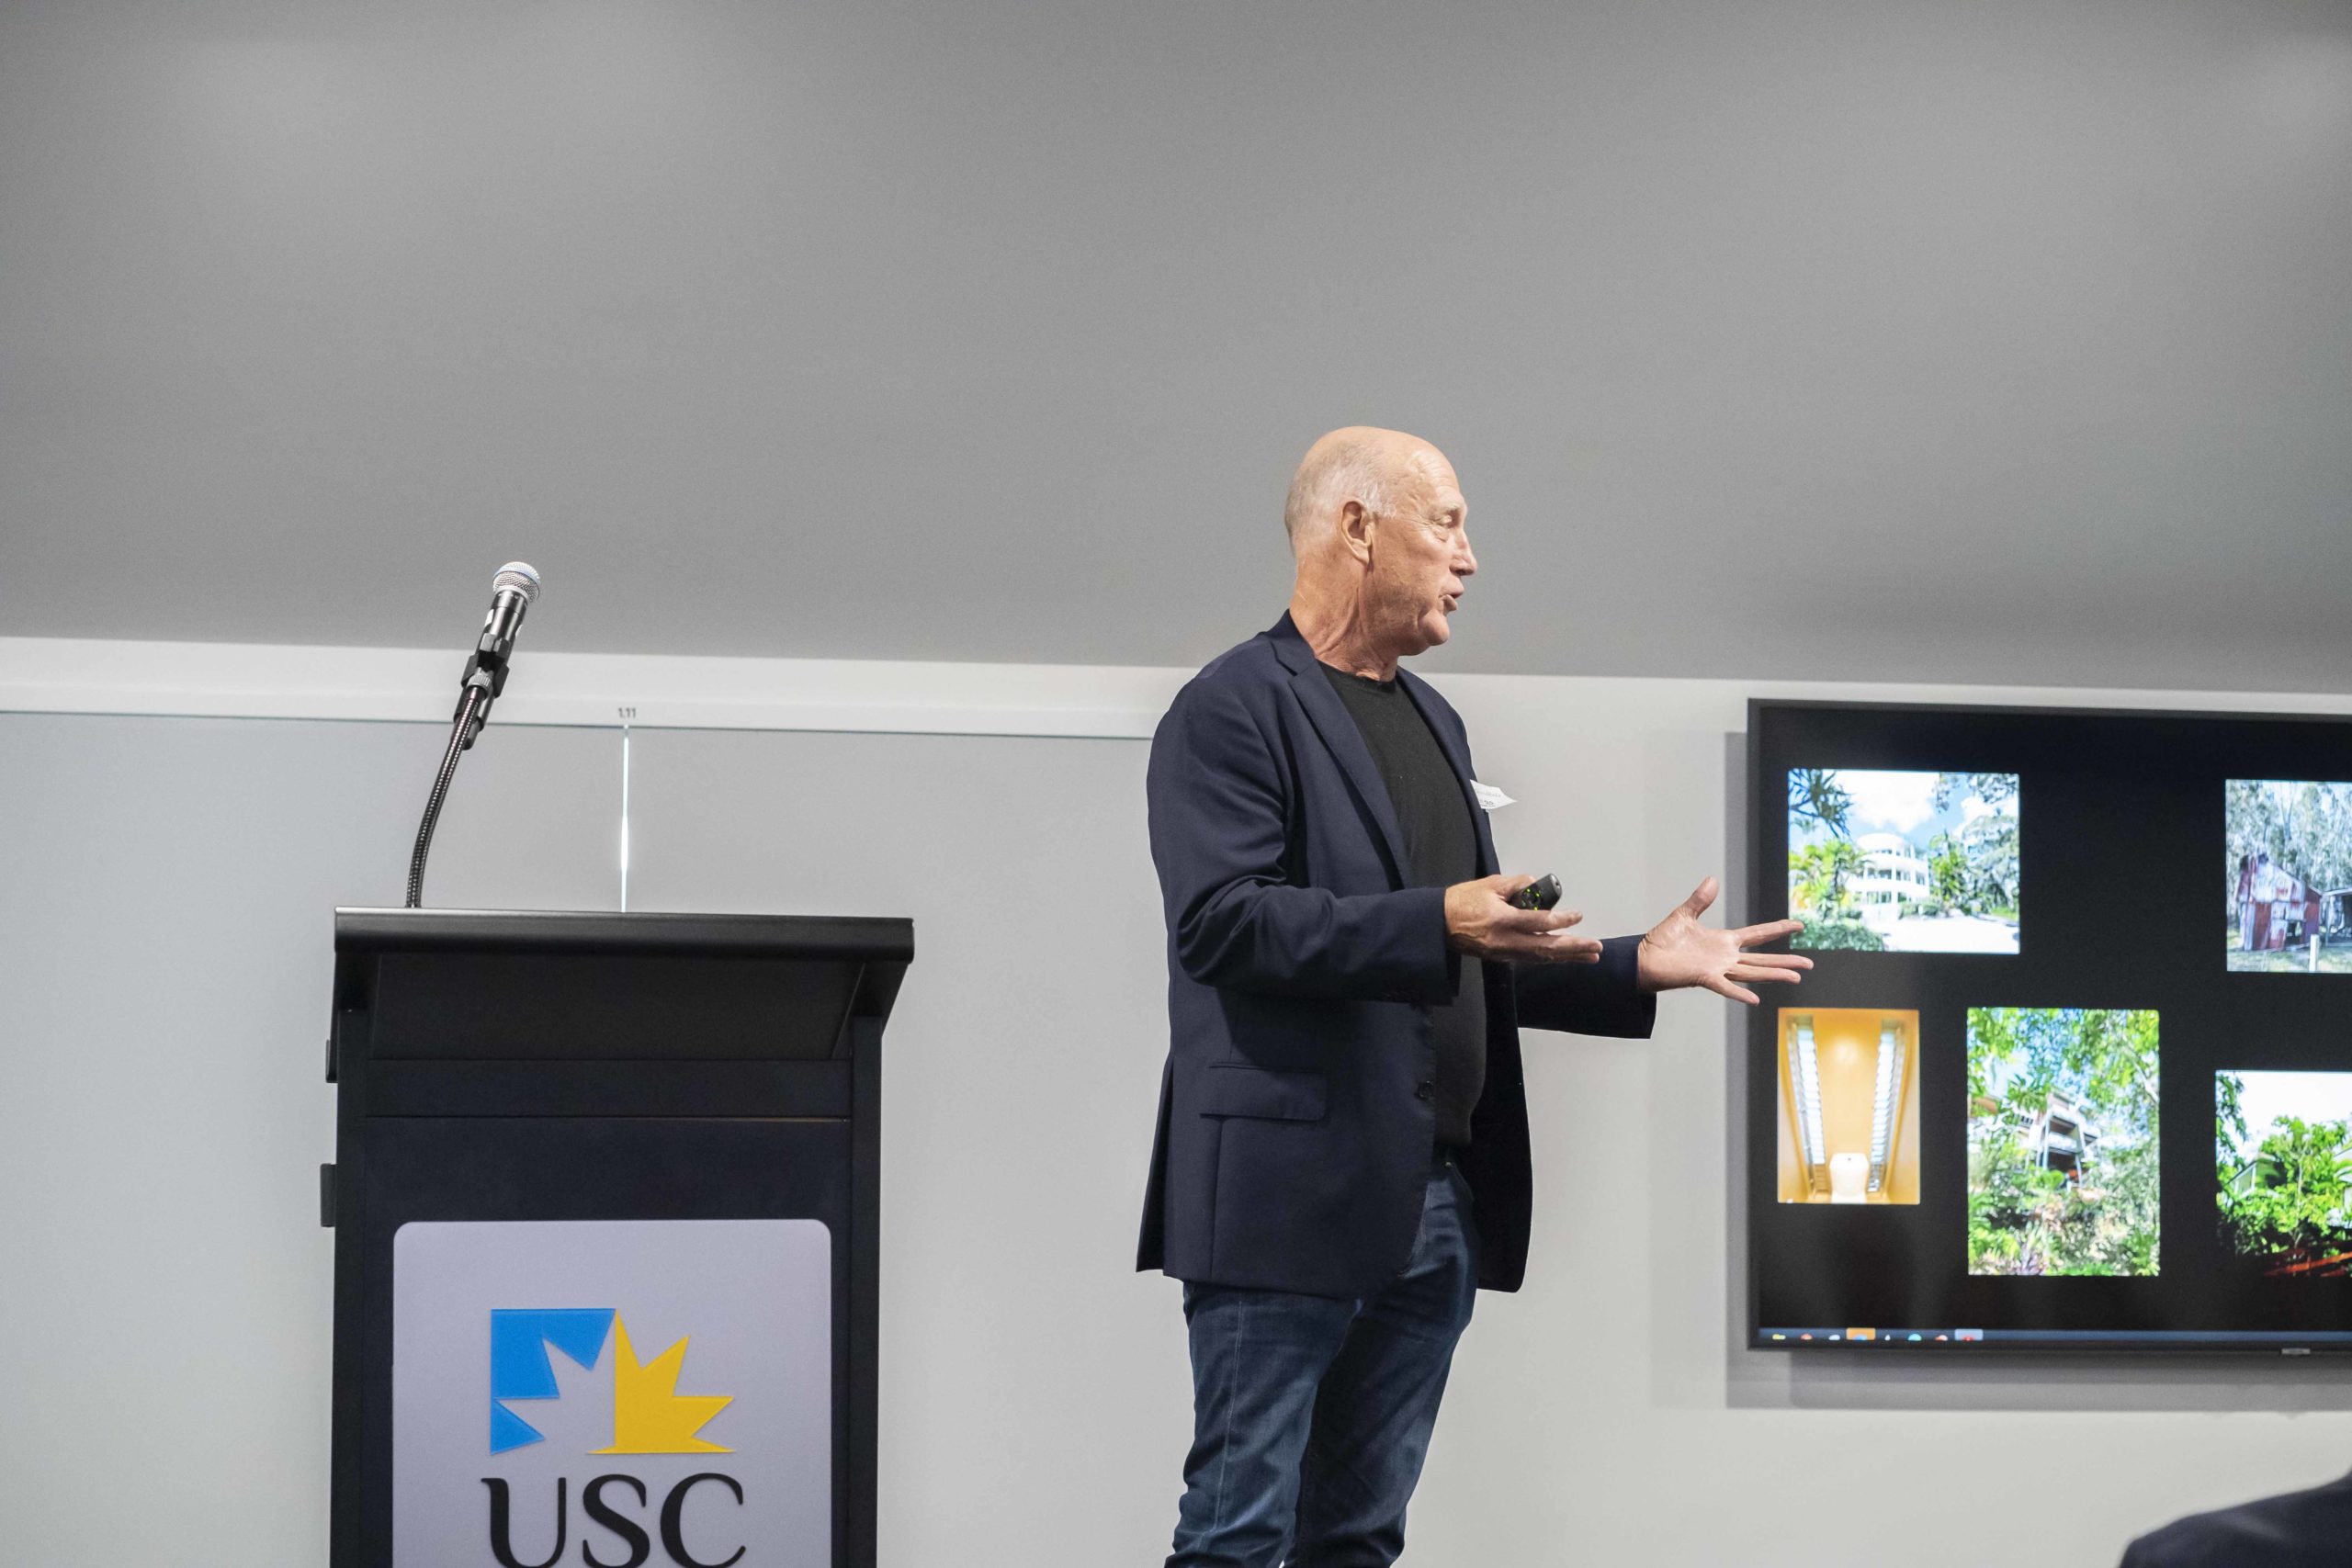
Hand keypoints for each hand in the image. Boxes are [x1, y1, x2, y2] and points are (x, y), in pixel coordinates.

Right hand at [1445, 874, 1603, 962]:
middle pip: (1545, 947)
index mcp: (1501, 919)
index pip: (1537, 922)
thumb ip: (1517, 885)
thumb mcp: (1490, 884)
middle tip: (1596, 946)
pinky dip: (1551, 957)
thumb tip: (1537, 887)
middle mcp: (1505, 940)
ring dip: (1568, 956)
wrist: (1439, 923)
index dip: (1561, 920)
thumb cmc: (1463, 901)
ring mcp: (1503, 952)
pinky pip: (1531, 958)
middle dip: (1574, 947)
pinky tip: (1566, 956)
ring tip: (1590, 955)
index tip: (1578, 916)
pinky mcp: (1502, 957)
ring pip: (1541, 957)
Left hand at [1635, 876, 1810, 1003]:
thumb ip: (1700, 900)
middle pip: (1762, 959)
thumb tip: (1712, 880)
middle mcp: (1725, 957)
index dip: (1778, 929)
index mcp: (1724, 941)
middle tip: (1809, 964)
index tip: (1799, 925)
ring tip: (1795, 977)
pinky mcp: (1703, 978)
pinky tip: (1755, 999)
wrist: (1644, 959)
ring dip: (1773, 974)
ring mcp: (1717, 969)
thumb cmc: (1662, 940)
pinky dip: (1739, 992)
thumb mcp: (1684, 915)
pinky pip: (1724, 986)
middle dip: (1786, 960)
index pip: (1757, 934)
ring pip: (1752, 973)